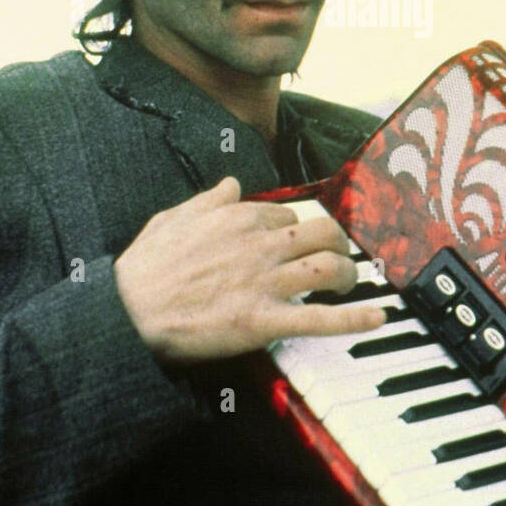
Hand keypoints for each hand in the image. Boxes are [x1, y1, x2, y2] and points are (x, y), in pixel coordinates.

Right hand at [113, 176, 384, 363]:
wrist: (127, 313)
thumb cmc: (144, 270)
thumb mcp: (171, 218)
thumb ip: (207, 199)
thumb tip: (231, 185)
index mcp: (238, 217)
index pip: (287, 215)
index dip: (294, 230)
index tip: (294, 243)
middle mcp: (259, 244)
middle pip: (321, 233)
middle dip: (337, 243)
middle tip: (338, 255)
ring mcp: (264, 282)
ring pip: (328, 267)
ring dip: (348, 274)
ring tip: (351, 282)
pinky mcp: (264, 321)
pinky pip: (320, 318)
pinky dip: (354, 318)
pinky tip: (377, 316)